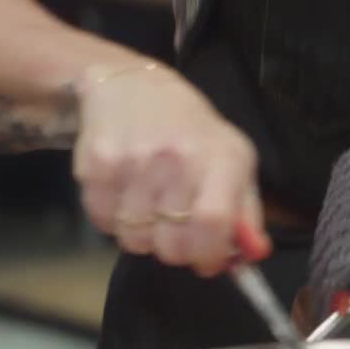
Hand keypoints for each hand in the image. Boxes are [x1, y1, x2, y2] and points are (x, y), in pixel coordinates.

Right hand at [73, 62, 270, 275]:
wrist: (132, 87)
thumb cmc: (192, 134)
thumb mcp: (234, 163)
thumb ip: (246, 215)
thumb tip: (253, 256)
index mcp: (220, 157)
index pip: (213, 224)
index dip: (210, 255)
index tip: (208, 261)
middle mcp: (176, 157)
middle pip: (172, 244)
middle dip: (177, 251)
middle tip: (176, 231)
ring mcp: (133, 160)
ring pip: (135, 240)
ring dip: (144, 236)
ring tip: (150, 207)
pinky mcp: (96, 164)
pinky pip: (103, 223)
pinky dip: (113, 222)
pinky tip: (125, 196)